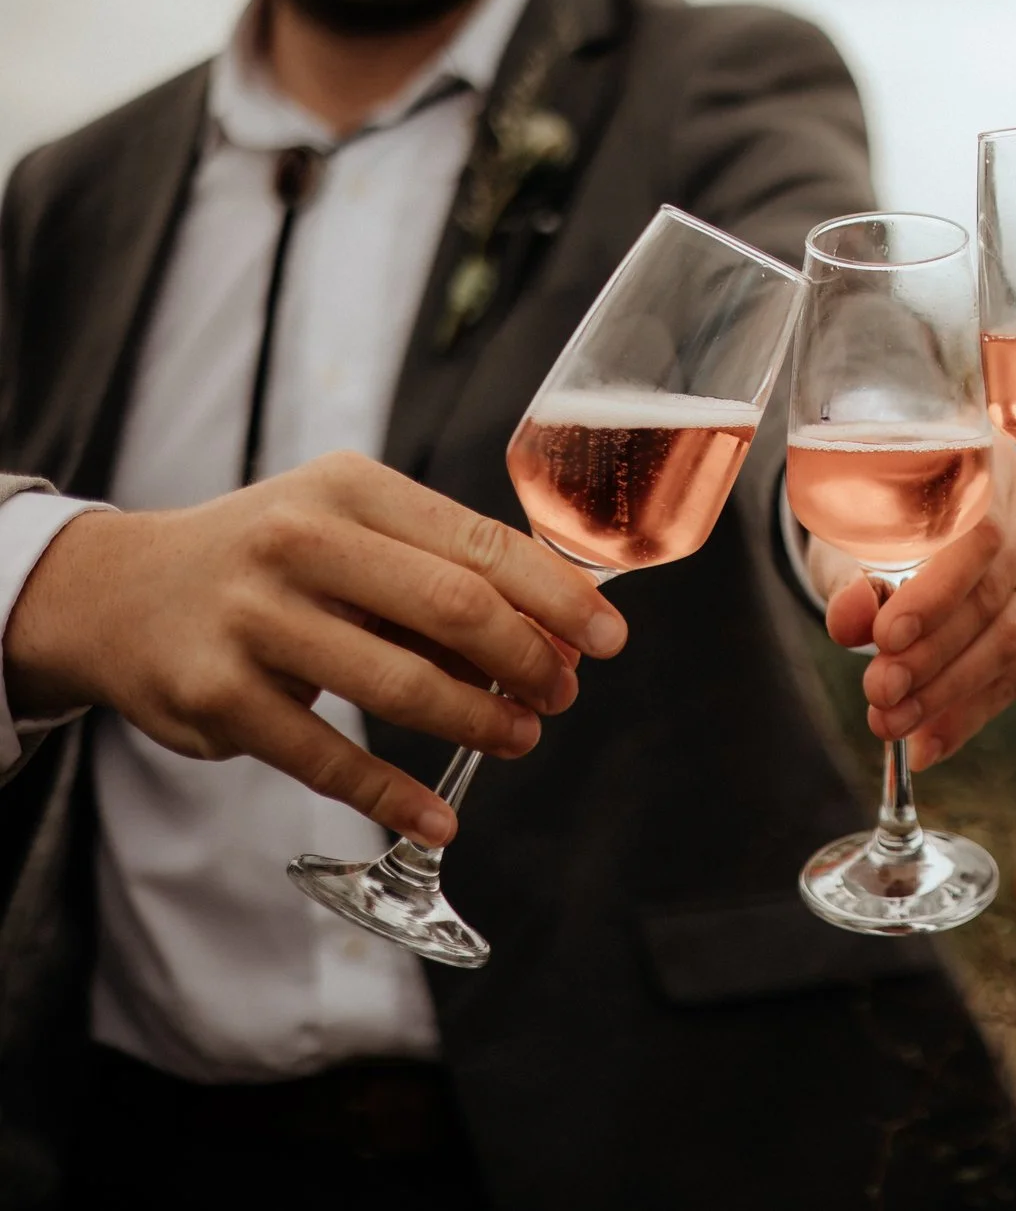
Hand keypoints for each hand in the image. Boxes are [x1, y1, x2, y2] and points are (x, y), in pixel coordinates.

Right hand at [1, 452, 623, 844]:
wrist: (115, 592)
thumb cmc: (269, 559)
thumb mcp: (347, 526)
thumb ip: (439, 567)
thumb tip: (555, 632)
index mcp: (351, 490)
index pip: (482, 544)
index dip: (557, 598)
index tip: (608, 639)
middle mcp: (300, 542)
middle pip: (453, 609)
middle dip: (526, 661)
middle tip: (560, 695)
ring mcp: (254, 619)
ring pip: (399, 685)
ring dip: (477, 722)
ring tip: (517, 738)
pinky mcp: (218, 695)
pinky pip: (327, 757)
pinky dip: (394, 793)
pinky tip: (438, 816)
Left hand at [820, 445, 1015, 768]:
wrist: (931, 501)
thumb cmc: (889, 511)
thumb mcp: (858, 530)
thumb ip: (852, 571)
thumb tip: (851, 617)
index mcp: (990, 468)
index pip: (978, 534)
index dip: (937, 591)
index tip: (887, 635)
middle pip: (995, 595)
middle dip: (934, 656)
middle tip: (880, 692)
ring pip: (1013, 640)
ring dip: (950, 693)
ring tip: (893, 724)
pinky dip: (971, 714)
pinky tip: (928, 743)